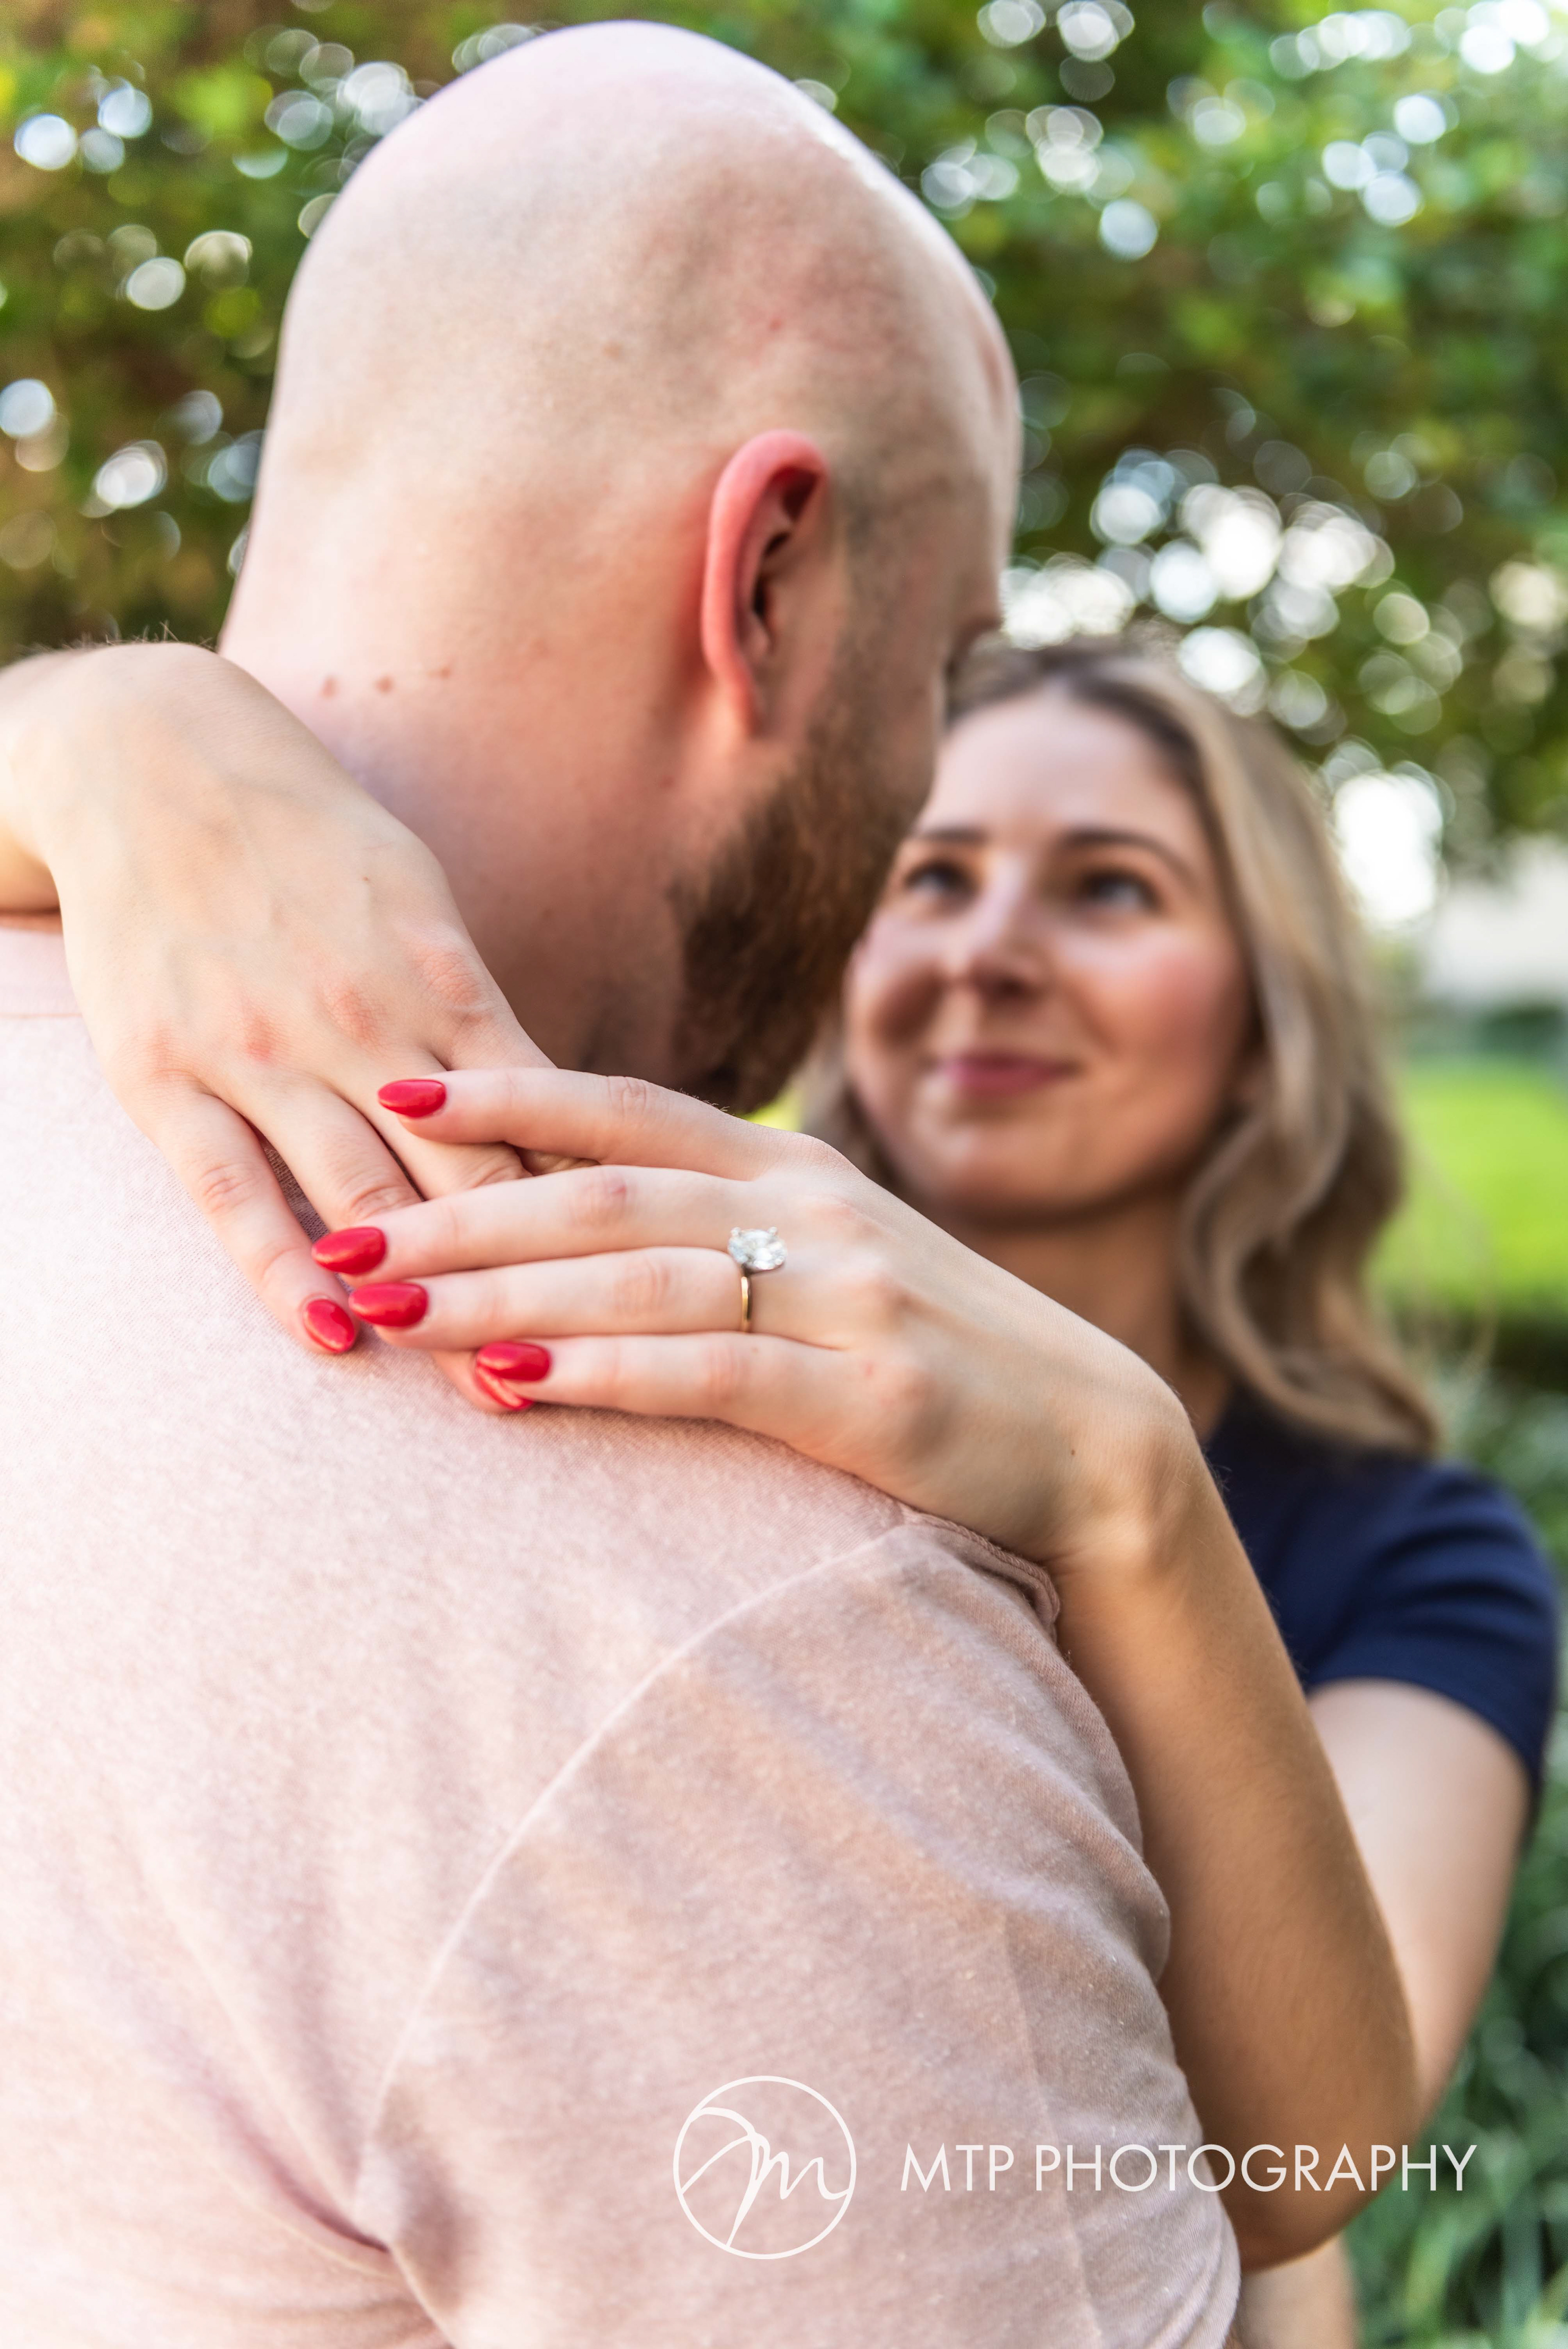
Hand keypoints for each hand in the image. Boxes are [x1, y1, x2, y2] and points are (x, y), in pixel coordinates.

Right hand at [0, 643, 559, 1385]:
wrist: (160, 763)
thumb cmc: (318, 845)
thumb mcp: (423, 907)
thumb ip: (480, 1014)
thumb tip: (557, 1112)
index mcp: (440, 981)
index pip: (543, 1125)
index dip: (599, 1217)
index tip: (653, 1289)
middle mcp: (360, 1022)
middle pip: (473, 1180)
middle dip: (538, 1283)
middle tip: (601, 1376)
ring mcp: (261, 1052)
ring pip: (366, 1197)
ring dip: (431, 1298)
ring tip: (485, 1390)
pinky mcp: (170, 1076)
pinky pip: (235, 1194)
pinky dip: (287, 1270)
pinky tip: (334, 1336)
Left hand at [332, 1068, 1426, 2248]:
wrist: (1095, 1444)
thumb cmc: (936, 1355)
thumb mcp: (832, 1258)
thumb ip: (725, 1225)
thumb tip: (580, 1223)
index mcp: (797, 1168)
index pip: (626, 1107)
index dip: (507, 1093)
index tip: (396, 1089)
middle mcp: (816, 1211)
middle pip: (604, 1191)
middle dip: (461, 1211)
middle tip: (341, 1235)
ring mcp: (849, 1300)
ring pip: (640, 1273)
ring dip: (500, 1292)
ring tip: (384, 1314)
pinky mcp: (872, 1398)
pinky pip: (712, 1373)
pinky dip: (605, 1373)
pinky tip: (513, 1384)